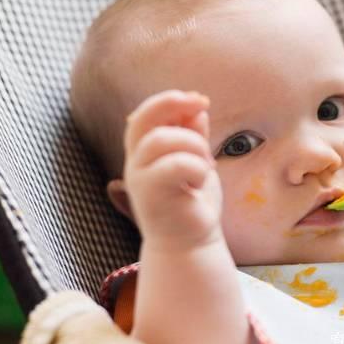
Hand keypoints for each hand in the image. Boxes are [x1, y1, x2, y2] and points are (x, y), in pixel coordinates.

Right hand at [123, 90, 221, 250]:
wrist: (191, 244)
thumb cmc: (193, 202)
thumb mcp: (197, 161)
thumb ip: (194, 137)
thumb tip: (198, 110)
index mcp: (144, 153)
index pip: (144, 116)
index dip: (170, 101)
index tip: (201, 99)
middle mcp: (136, 163)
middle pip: (143, 120)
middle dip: (173, 105)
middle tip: (203, 105)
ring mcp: (140, 180)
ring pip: (161, 140)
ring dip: (194, 145)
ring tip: (207, 164)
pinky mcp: (151, 196)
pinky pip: (175, 165)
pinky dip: (197, 167)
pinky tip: (202, 180)